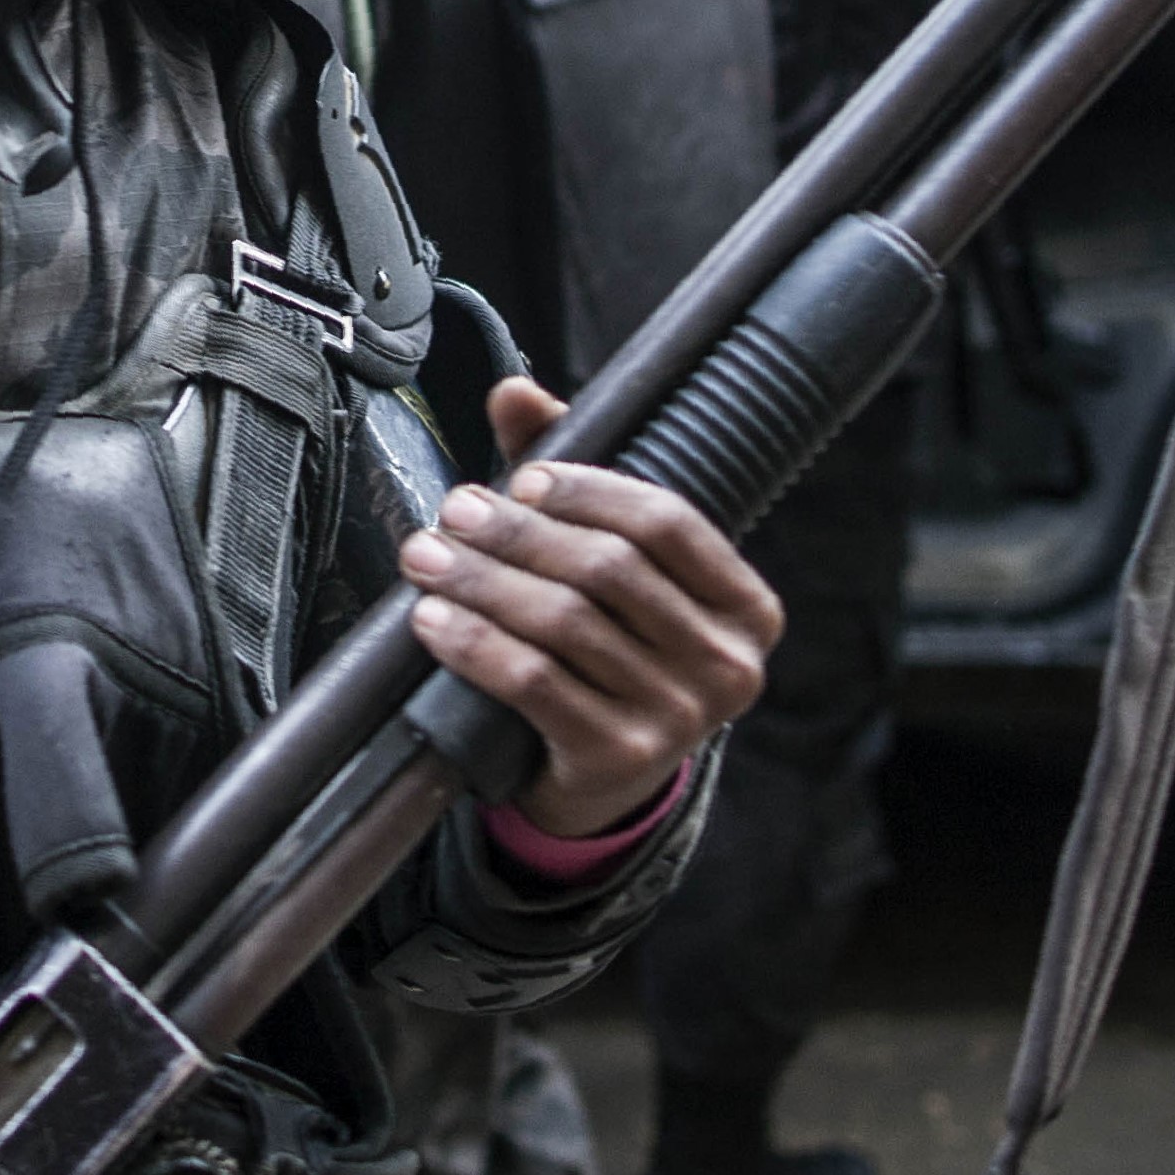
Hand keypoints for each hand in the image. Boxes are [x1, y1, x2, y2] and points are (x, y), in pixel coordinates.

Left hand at [397, 376, 777, 838]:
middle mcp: (729, 663)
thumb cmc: (611, 651)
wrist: (602, 781)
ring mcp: (680, 718)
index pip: (668, 522)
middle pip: (610, 570)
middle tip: (455, 512)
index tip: (521, 480)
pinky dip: (473, 644)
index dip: (588, 492)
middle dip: (519, 534)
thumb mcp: (608, 570)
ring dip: (482, 582)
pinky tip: (431, 621)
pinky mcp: (620, 758)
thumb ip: (568, 481)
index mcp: (747, 605)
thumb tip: (514, 393)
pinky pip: (534, 683)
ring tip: (427, 557)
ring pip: (565, 624)